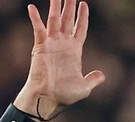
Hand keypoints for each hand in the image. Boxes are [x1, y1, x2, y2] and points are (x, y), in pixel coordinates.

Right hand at [14, 1, 104, 119]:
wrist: (48, 98)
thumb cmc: (64, 95)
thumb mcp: (84, 88)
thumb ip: (93, 79)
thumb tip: (102, 75)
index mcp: (75, 51)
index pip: (80, 28)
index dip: (82, 17)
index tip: (84, 4)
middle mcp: (63, 44)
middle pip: (67, 19)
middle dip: (69, 5)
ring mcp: (51, 44)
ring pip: (54, 20)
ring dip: (55, 6)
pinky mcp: (40, 46)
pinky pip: (38, 29)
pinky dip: (35, 18)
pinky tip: (32, 7)